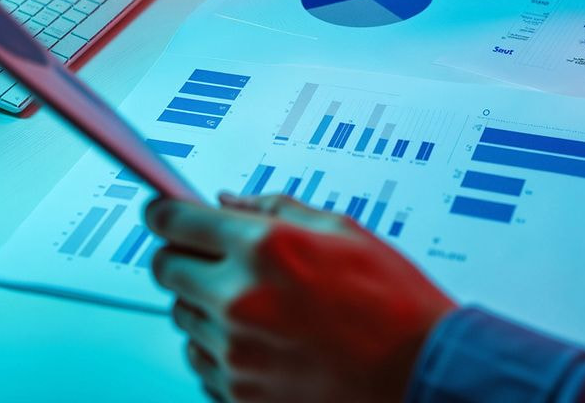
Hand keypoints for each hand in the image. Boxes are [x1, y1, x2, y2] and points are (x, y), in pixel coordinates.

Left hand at [147, 194, 455, 402]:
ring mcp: (236, 353)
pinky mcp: (239, 394)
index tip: (163, 213)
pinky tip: (262, 339)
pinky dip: (219, 348)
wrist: (420, 374)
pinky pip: (200, 362)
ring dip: (204, 304)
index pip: (175, 221)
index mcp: (263, 248)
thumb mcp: (342, 230)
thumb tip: (229, 202)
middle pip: (165, 269)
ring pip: (182, 316)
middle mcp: (239, 300)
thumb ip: (276, 209)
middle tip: (216, 257)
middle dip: (184, 257)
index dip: (165, 213)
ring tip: (258, 304)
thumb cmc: (393, 304)